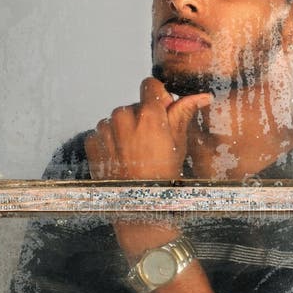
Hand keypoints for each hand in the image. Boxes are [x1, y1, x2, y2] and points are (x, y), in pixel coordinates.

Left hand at [85, 77, 211, 179]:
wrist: (139, 207)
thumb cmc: (161, 178)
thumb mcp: (179, 144)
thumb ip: (184, 114)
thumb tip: (200, 96)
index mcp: (149, 115)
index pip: (150, 85)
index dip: (158, 98)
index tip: (162, 113)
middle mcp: (123, 117)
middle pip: (134, 106)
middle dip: (142, 119)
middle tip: (150, 144)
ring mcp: (105, 130)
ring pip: (117, 119)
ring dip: (125, 131)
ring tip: (135, 154)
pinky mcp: (92, 142)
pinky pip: (102, 133)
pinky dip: (111, 142)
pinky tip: (122, 159)